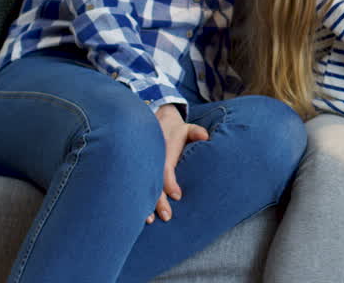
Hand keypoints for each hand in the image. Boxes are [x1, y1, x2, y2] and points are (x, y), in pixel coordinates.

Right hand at [147, 103, 209, 223]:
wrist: (154, 123)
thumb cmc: (175, 131)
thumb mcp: (186, 129)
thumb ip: (195, 132)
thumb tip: (204, 136)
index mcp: (163, 151)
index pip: (165, 170)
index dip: (170, 183)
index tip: (178, 196)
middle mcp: (152, 161)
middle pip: (154, 182)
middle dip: (158, 201)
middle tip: (167, 217)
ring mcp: (144, 167)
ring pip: (143, 187)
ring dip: (146, 204)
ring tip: (149, 221)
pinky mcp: (139, 172)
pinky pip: (139, 187)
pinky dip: (139, 200)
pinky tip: (139, 215)